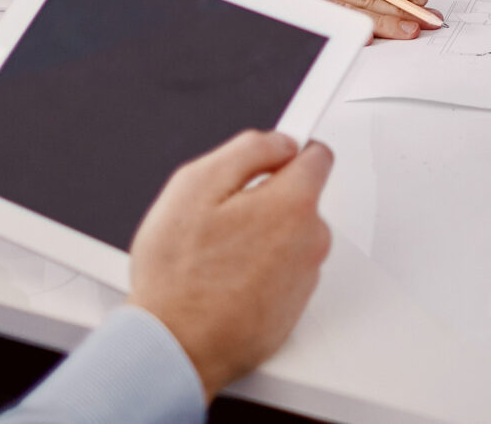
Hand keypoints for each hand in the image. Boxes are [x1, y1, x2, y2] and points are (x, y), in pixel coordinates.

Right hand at [126, 130, 334, 399]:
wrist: (173, 348)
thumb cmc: (177, 276)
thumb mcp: (195, 186)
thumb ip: (247, 150)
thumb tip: (279, 142)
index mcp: (293, 204)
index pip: (317, 155)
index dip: (287, 152)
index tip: (274, 155)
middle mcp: (310, 241)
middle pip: (298, 200)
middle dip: (266, 202)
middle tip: (220, 220)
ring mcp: (305, 279)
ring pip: (287, 240)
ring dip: (261, 241)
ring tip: (216, 259)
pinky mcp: (293, 310)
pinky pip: (282, 276)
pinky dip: (260, 275)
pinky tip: (225, 285)